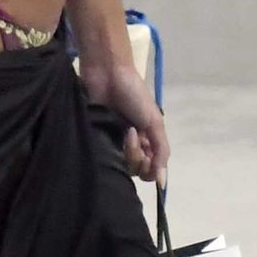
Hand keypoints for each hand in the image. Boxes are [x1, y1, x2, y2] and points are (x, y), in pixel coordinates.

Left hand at [80, 58, 168, 183]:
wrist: (107, 73)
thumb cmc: (134, 95)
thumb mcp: (154, 122)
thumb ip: (161, 150)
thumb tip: (162, 183)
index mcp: (146, 140)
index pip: (149, 169)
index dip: (149, 168)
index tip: (147, 156)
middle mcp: (130, 143)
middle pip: (134, 168)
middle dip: (136, 156)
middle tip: (132, 134)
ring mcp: (111, 140)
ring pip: (118, 163)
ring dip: (125, 150)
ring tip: (124, 130)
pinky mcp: (95, 135)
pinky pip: (101, 154)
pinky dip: (107, 150)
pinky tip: (108, 136)